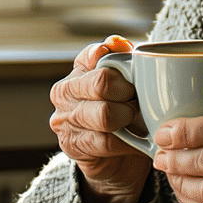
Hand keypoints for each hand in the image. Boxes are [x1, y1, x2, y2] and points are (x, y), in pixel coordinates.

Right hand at [49, 35, 152, 202]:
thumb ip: (125, 60)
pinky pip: (106, 142)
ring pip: (104, 115)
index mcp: (80, 68)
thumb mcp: (130, 83)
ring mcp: (64, 118)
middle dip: (128, 93)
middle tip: (139, 101)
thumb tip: (117, 42)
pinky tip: (138, 141)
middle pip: (102, 83)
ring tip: (138, 121)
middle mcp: (65, 90)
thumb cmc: (126, 113)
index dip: (118, 63)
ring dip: (128, 119)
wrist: (117, 160)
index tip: (131, 74)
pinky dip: (128, 143)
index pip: (95, 54)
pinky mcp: (71, 145)